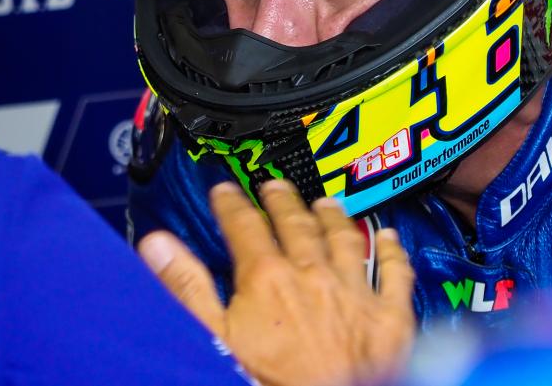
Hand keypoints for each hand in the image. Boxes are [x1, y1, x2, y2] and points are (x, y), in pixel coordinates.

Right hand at [139, 180, 414, 385]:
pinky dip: (392, 251)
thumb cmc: (267, 382)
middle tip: (275, 185)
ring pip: (345, 240)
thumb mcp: (214, 338)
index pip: (245, 226)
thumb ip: (187, 287)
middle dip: (283, 202)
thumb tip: (156, 242)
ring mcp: (356, 291)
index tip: (224, 189)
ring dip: (334, 218)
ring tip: (325, 203)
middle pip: (297, 226)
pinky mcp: (390, 316)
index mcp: (267, 277)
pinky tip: (389, 235)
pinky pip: (395, 273)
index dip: (232, 204)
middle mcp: (314, 273)